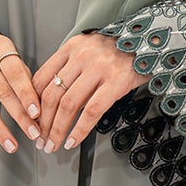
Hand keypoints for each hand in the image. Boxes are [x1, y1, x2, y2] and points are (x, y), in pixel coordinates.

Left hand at [32, 31, 146, 151]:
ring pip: (68, 104)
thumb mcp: (92, 49)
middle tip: (40, 138)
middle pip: (52, 94)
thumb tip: (53, 97)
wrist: (153, 41)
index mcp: (73, 47)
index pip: (42, 77)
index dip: (33, 103)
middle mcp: (83, 55)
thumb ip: (72, 67)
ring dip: (57, 129)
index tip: (32, 119)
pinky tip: (73, 141)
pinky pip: (92, 111)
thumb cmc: (122, 49)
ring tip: (54, 144)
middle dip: (42, 122)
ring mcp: (99, 68)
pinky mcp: (116, 82)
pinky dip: (79, 130)